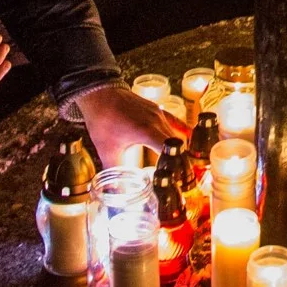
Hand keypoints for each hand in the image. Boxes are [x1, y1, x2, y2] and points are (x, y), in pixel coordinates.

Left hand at [73, 81, 187, 168]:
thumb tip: (114, 191)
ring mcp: (159, 113)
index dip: (176, 166)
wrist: (99, 95)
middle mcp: (157, 121)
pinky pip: (175, 122)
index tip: (177, 179)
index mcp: (148, 132)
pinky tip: (186, 139)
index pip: (172, 152)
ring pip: (177, 134)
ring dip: (179, 149)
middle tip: (180, 176)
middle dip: (180, 161)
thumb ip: (114, 172)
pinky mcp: (157, 110)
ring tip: (178, 164)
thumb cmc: (103, 119)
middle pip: (178, 144)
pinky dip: (180, 132)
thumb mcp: (107, 150)